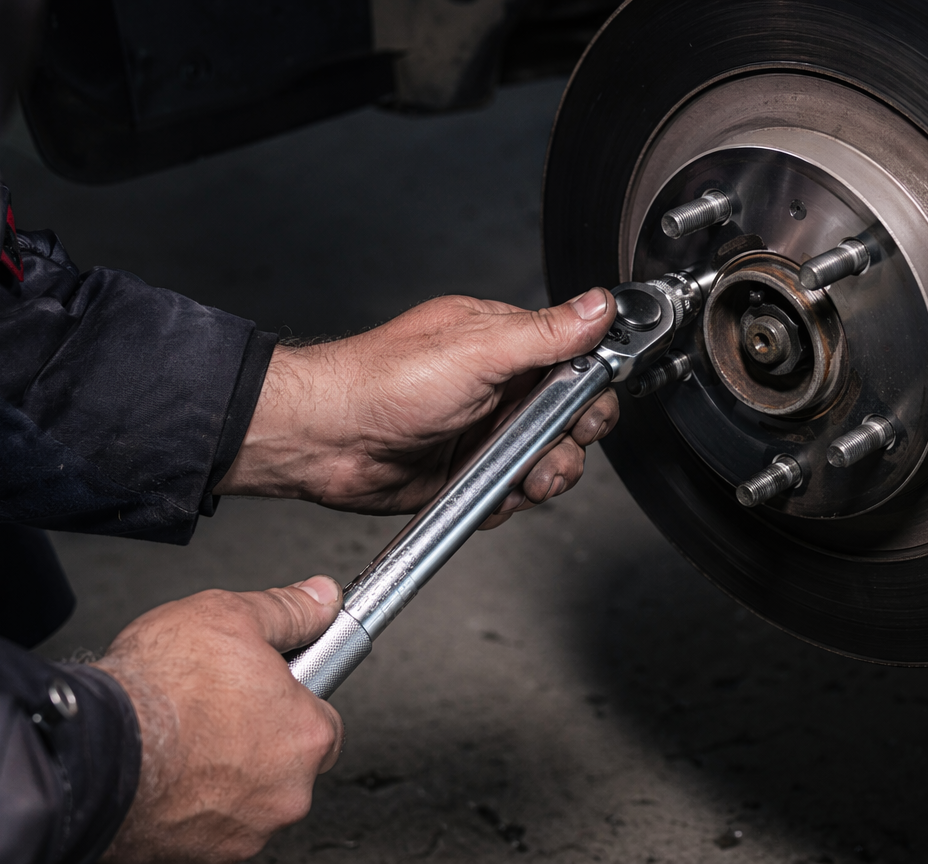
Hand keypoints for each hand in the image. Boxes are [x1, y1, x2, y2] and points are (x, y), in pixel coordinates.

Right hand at [95, 576, 344, 863]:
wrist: (94, 747)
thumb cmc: (159, 689)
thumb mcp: (231, 616)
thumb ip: (288, 611)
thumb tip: (319, 599)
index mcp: (307, 736)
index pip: (324, 721)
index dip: (292, 699)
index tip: (266, 688)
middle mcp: (287, 793)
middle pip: (286, 762)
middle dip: (258, 737)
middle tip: (216, 708)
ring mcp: (244, 829)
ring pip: (247, 795)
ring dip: (224, 772)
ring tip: (185, 736)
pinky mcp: (200, 853)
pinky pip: (207, 822)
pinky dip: (190, 801)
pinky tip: (167, 769)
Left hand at [214, 288, 620, 527]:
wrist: (327, 441)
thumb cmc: (383, 382)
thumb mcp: (476, 350)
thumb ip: (545, 333)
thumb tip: (599, 306)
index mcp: (503, 343)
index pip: (575, 363)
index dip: (589, 390)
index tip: (584, 411)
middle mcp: (498, 387)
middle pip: (569, 419)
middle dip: (569, 442)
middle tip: (549, 450)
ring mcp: (484, 431)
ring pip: (546, 460)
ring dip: (543, 475)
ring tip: (522, 479)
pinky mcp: (468, 472)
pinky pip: (510, 491)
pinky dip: (506, 498)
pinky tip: (487, 492)